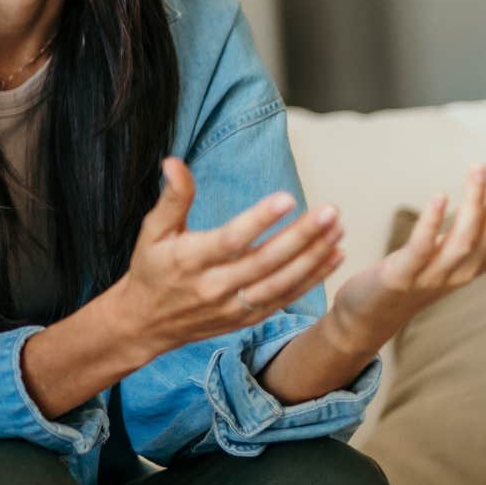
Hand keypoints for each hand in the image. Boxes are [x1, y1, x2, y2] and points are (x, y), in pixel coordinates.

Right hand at [110, 158, 344, 355]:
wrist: (146, 323)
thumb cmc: (151, 268)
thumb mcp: (152, 231)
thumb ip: (172, 198)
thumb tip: (174, 162)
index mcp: (190, 260)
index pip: (230, 240)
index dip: (259, 220)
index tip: (287, 198)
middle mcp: (214, 286)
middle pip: (265, 262)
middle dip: (301, 237)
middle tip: (329, 212)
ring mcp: (232, 306)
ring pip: (281, 283)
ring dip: (314, 257)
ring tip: (338, 231)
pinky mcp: (246, 318)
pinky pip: (285, 299)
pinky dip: (312, 279)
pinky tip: (334, 256)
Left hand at [330, 152, 485, 348]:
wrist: (372, 315)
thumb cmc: (418, 274)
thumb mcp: (458, 252)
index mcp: (480, 262)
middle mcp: (466, 270)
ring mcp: (435, 275)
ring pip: (464, 236)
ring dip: (474, 200)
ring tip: (479, 167)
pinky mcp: (404, 275)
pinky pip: (422, 247)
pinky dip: (432, 222)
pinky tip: (439, 196)